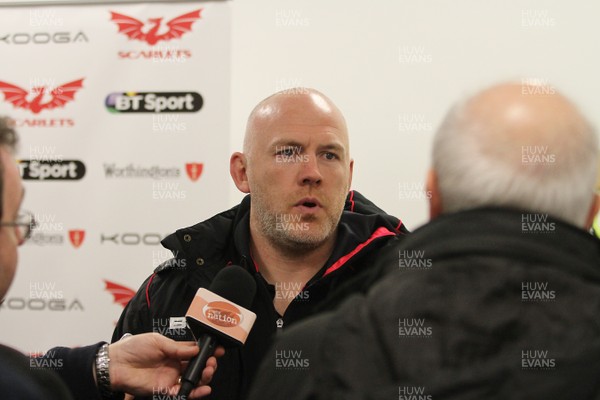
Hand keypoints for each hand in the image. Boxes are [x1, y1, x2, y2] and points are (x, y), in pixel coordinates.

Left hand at [106, 333, 224, 398]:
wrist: (116, 364)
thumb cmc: (133, 348)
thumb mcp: (157, 341)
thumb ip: (177, 347)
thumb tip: (196, 348)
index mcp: (173, 351)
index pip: (194, 351)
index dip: (207, 350)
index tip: (218, 349)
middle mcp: (174, 365)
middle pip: (197, 366)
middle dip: (208, 364)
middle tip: (212, 362)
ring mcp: (170, 378)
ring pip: (193, 380)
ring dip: (204, 377)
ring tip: (209, 371)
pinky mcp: (165, 390)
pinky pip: (183, 393)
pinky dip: (195, 392)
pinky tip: (204, 388)